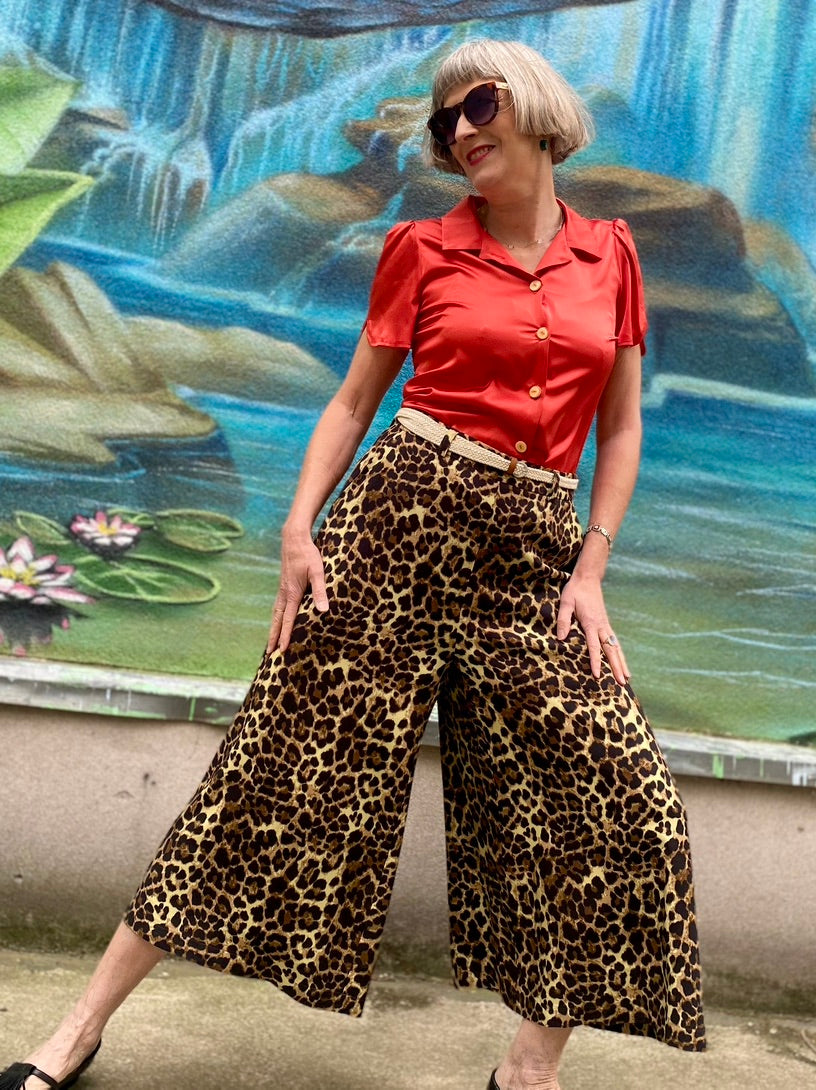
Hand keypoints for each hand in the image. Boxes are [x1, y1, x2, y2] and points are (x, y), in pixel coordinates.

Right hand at [267, 530, 328, 653]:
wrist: (294, 539)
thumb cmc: (308, 554)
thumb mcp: (317, 572)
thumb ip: (320, 591)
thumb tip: (323, 610)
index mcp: (292, 593)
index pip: (289, 620)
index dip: (286, 636)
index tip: (282, 650)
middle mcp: (284, 594)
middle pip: (277, 620)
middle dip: (274, 637)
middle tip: (270, 653)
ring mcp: (282, 589)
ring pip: (276, 614)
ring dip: (273, 628)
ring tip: (270, 642)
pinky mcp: (284, 585)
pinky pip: (278, 606)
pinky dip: (276, 618)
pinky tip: (278, 621)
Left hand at [556, 573, 629, 684]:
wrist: (588, 579)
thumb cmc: (574, 591)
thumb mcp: (565, 603)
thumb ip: (563, 620)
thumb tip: (560, 639)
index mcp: (591, 622)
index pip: (594, 646)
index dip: (595, 661)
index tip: (598, 675)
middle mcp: (601, 626)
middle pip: (611, 650)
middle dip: (616, 667)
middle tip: (622, 682)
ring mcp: (606, 625)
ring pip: (616, 647)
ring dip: (622, 663)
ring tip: (627, 679)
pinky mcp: (606, 625)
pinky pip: (615, 642)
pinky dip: (620, 654)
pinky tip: (622, 663)